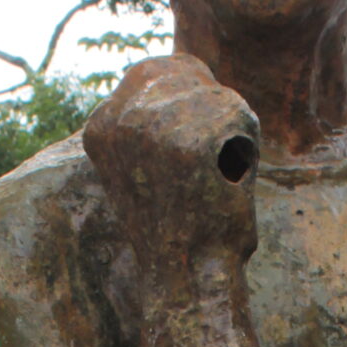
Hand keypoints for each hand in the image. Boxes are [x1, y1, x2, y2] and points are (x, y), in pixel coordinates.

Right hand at [82, 56, 259, 268]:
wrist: (187, 279)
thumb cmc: (176, 232)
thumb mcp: (143, 169)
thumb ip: (150, 126)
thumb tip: (186, 68)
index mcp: (101, 127)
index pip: (154, 72)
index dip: (186, 96)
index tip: (193, 142)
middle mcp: (121, 118)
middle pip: (186, 73)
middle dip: (208, 107)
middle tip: (211, 164)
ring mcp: (156, 126)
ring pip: (216, 97)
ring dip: (229, 134)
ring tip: (215, 178)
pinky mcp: (194, 141)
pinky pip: (240, 118)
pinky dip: (246, 148)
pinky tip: (228, 182)